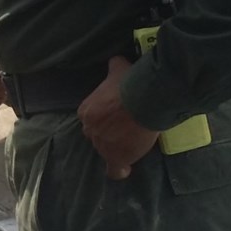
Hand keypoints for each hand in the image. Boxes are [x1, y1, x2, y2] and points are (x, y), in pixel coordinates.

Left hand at [78, 57, 158, 179]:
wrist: (144, 100)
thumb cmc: (130, 84)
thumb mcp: (119, 69)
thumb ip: (114, 66)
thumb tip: (115, 60)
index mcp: (86, 111)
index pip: (92, 118)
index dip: (105, 118)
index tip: (117, 117)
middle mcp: (90, 129)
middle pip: (97, 135)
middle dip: (109, 132)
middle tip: (126, 128)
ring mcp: (102, 145)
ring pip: (107, 150)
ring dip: (117, 147)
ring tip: (134, 143)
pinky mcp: (117, 157)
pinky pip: (114, 170)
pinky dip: (119, 170)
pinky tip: (125, 169)